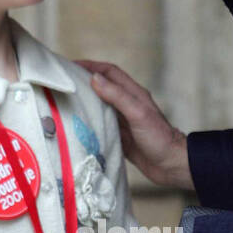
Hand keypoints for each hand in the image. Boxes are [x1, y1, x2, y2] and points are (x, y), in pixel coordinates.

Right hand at [72, 58, 190, 187]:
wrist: (171, 166)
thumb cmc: (159, 138)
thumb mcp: (138, 114)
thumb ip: (117, 96)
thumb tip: (94, 78)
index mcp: (133, 94)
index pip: (109, 72)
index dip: (90, 66)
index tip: (70, 66)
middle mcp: (127, 105)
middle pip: (102, 87)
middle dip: (83, 82)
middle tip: (62, 84)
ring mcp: (123, 121)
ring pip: (99, 106)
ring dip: (84, 103)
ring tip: (63, 103)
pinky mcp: (120, 137)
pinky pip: (101, 126)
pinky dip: (88, 123)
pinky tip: (76, 127)